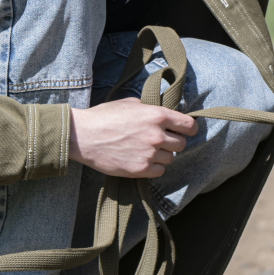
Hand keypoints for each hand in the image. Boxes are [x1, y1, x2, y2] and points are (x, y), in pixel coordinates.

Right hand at [69, 97, 196, 177]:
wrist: (83, 136)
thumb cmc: (104, 117)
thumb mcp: (130, 103)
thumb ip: (150, 108)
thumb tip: (162, 112)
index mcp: (156, 115)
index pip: (188, 125)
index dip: (190, 129)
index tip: (188, 131)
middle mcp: (156, 135)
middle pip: (182, 144)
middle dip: (174, 142)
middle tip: (162, 141)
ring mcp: (149, 153)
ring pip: (170, 158)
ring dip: (163, 155)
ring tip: (147, 150)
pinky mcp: (140, 169)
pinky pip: (159, 171)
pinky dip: (154, 167)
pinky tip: (143, 160)